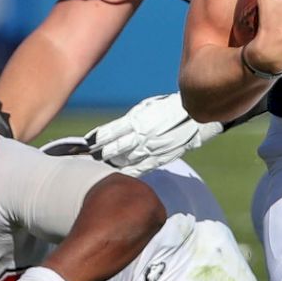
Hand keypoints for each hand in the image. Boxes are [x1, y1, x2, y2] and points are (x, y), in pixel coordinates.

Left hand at [85, 93, 223, 174]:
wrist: (196, 116)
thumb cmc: (170, 107)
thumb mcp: (148, 106)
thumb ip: (130, 119)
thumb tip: (112, 131)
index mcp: (137, 120)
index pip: (108, 133)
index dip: (95, 140)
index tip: (84, 144)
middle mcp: (142, 135)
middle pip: (113, 149)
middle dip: (99, 154)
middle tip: (88, 158)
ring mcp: (152, 148)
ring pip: (125, 161)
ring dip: (112, 164)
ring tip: (103, 166)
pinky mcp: (161, 157)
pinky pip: (141, 169)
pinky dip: (129, 172)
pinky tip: (121, 174)